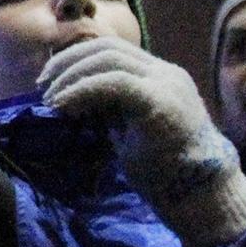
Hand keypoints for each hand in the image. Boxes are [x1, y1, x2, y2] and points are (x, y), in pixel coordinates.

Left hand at [40, 38, 245, 246]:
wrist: (202, 198)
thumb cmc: (166, 172)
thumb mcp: (130, 129)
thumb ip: (110, 106)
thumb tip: (72, 95)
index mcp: (161, 76)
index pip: (112, 49)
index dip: (76, 58)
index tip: (50, 81)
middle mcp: (166, 73)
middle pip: (107, 48)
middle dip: (67, 62)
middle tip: (43, 87)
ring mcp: (167, 84)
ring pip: (108, 59)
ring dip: (71, 75)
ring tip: (51, 99)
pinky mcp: (160, 102)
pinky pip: (113, 82)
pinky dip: (81, 89)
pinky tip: (62, 105)